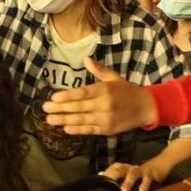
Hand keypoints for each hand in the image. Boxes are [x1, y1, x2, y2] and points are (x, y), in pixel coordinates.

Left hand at [41, 59, 157, 134]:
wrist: (145, 107)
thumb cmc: (127, 91)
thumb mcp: (114, 77)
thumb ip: (99, 70)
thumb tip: (86, 60)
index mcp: (105, 90)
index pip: (83, 93)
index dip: (68, 96)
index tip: (53, 98)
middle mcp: (105, 105)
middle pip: (79, 107)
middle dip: (60, 109)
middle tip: (45, 109)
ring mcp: (106, 119)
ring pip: (82, 120)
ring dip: (64, 120)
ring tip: (50, 120)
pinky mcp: (107, 130)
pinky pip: (90, 130)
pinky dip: (77, 130)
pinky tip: (65, 129)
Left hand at [101, 162, 160, 190]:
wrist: (157, 166)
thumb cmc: (137, 173)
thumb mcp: (125, 174)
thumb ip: (113, 175)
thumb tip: (99, 175)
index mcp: (122, 168)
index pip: (111, 170)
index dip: (105, 175)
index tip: (99, 181)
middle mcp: (129, 168)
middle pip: (119, 170)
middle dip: (113, 176)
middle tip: (107, 184)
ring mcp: (140, 170)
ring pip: (133, 173)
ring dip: (128, 181)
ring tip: (124, 190)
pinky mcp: (150, 173)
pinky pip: (147, 178)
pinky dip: (145, 183)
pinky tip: (142, 190)